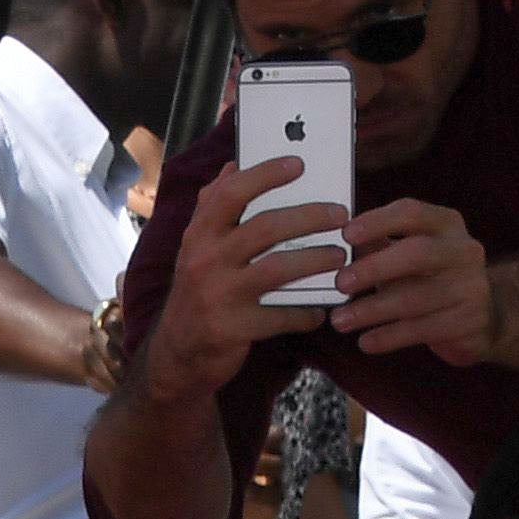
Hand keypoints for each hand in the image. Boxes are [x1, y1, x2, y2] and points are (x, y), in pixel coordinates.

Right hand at [136, 154, 336, 405]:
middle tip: (341, 215)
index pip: (232, 193)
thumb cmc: (196, 293)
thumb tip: (231, 166)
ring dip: (316, 260)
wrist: (177, 354)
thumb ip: (212, 208)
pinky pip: (280, 316)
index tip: (299, 164)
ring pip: (278, 269)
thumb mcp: (195, 248)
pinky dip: (305, 313)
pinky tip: (320, 311)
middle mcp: (205, 260)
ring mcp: (218, 296)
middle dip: (310, 217)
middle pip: (266, 227)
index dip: (266, 174)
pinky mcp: (232, 329)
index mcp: (199, 235)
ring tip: (341, 256)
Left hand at [332, 199, 490, 363]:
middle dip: (374, 268)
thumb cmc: (434, 280)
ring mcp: (471, 287)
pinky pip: (422, 330)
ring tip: (341, 321)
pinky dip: (389, 337)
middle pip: (417, 253)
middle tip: (341, 283)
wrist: (484, 317)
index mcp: (446, 224)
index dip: (378, 221)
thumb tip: (337, 245)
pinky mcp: (469, 322)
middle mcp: (464, 251)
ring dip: (373, 310)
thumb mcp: (409, 255)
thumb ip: (378, 246)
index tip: (347, 235)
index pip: (412, 213)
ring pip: (416, 299)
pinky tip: (366, 342)